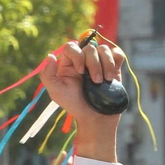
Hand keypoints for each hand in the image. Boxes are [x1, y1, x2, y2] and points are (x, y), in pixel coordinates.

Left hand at [38, 35, 124, 158]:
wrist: (96, 117)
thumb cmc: (74, 106)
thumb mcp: (56, 92)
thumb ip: (48, 75)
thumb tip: (50, 56)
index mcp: (68, 64)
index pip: (71, 47)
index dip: (77, 55)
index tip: (79, 72)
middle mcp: (83, 61)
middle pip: (89, 48)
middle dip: (94, 64)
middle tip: (96, 81)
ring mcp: (99, 63)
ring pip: (104, 49)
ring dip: (107, 63)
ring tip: (106, 80)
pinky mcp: (113, 67)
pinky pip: (116, 53)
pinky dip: (116, 60)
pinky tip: (113, 74)